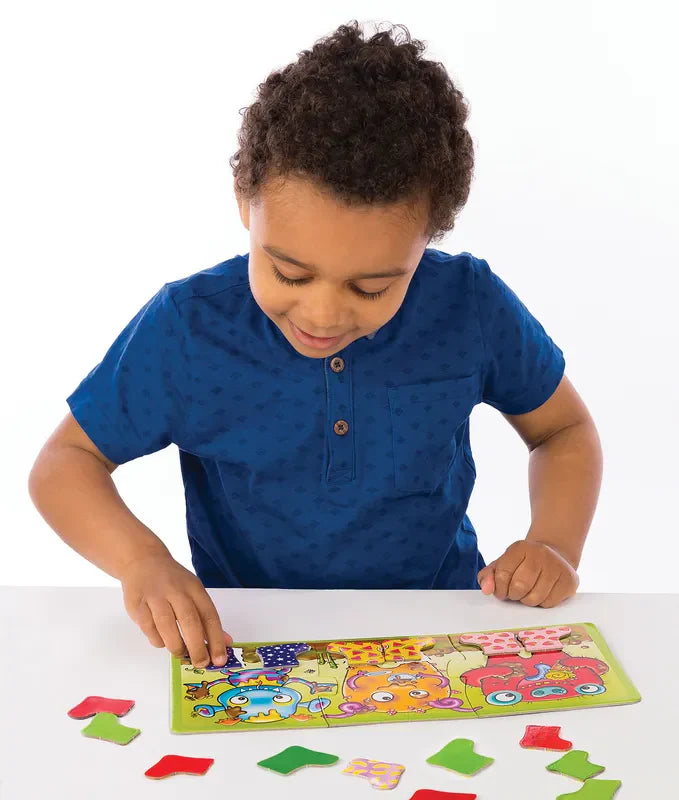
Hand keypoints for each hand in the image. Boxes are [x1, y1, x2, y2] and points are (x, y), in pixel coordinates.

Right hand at [120, 551, 231, 666]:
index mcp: (194, 588)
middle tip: (201, 663)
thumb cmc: (172, 581)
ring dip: (176, 645)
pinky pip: (148, 629)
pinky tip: (162, 641)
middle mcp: (175, 590)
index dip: (216, 639)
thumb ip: (208, 618)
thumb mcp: (194, 592)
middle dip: (197, 647)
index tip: (220, 659)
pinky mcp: (137, 604)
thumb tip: (225, 642)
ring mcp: (155, 596)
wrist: (142, 561)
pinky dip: (157, 640)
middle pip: (189, 621)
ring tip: (181, 653)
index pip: (209, 615)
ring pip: (167, 626)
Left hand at [477, 540, 578, 607]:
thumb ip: (488, 576)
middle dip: (513, 595)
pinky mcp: (569, 580)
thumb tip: (487, 590)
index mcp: (520, 548)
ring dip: (527, 600)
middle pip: (519, 586)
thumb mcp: (503, 564)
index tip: (501, 591)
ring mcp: (557, 566)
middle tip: (515, 592)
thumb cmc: (523, 564)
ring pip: (535, 597)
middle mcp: (540, 553)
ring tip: (528, 592)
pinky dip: (542, 603)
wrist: (554, 556)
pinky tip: (542, 592)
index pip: (502, 573)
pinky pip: (550, 603)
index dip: (499, 588)